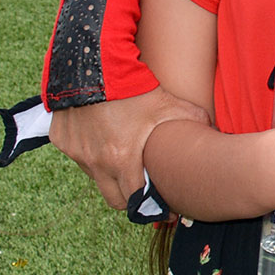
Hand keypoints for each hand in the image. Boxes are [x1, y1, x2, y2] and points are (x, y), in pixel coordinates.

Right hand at [49, 87, 211, 208]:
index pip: (135, 200)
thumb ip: (193, 119)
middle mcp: (95, 163)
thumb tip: (213, 130)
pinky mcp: (61, 140)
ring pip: (94, 175)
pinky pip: (77, 154)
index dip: (152, 206)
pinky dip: (90, 151)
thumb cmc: (133, 88)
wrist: (94, 66)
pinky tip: (102, 135)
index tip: (165, 208)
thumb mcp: (167, 103)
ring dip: (109, 172)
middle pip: (113, 198)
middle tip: (144, 187)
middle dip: (129, 198)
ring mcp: (76, 152)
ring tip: (125, 156)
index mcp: (121, 160)